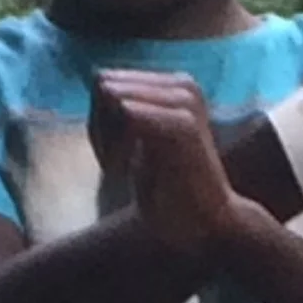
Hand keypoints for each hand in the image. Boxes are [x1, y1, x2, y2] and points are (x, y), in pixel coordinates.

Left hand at [90, 70, 247, 260]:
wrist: (206, 224)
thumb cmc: (170, 190)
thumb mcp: (137, 143)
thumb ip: (119, 111)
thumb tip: (98, 78)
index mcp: (174, 86)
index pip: (106, 81)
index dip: (97, 121)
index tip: (109, 158)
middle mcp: (183, 85)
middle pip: (104, 87)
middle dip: (98, 128)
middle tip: (113, 167)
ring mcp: (187, 102)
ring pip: (113, 99)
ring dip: (106, 141)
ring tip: (121, 172)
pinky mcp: (185, 125)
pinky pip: (128, 118)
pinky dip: (117, 149)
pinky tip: (126, 174)